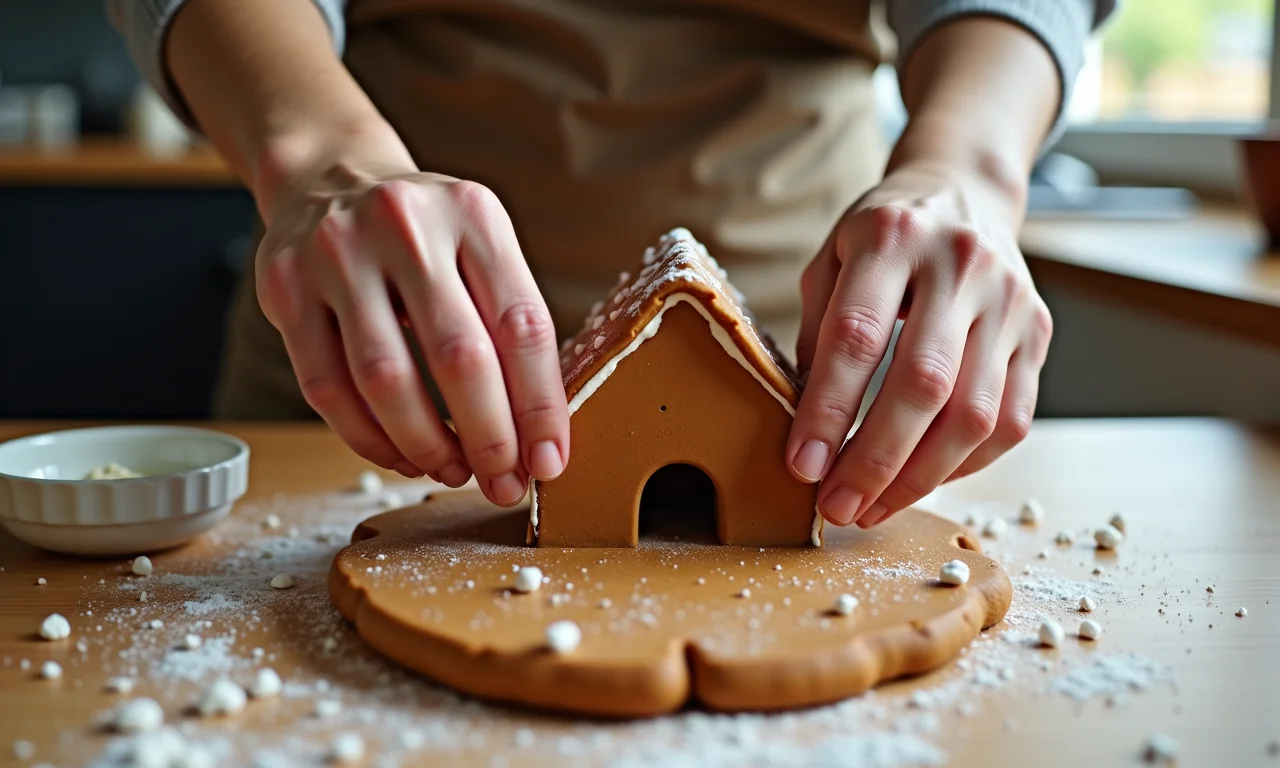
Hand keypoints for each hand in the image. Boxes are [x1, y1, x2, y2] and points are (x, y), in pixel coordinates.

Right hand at [254, 152, 568, 506]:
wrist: (329, 179)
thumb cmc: (426, 237)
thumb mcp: (480, 248)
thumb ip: (509, 326)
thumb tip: (538, 439)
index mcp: (474, 214)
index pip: (523, 325)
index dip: (541, 406)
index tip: (549, 462)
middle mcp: (406, 225)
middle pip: (460, 357)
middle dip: (488, 437)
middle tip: (503, 483)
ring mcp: (337, 252)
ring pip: (386, 379)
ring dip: (426, 444)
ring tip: (452, 470)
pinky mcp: (285, 286)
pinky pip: (328, 387)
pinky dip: (369, 438)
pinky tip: (401, 455)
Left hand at [787, 162, 1051, 527]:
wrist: (962, 193)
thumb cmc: (881, 238)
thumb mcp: (830, 259)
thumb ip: (816, 334)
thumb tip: (806, 431)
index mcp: (892, 238)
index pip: (857, 336)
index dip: (828, 410)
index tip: (802, 467)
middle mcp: (960, 265)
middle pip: (923, 383)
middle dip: (875, 460)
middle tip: (836, 507)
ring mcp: (1009, 301)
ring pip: (974, 413)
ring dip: (920, 477)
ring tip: (872, 508)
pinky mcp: (1037, 333)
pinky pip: (1010, 420)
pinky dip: (964, 465)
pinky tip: (922, 481)